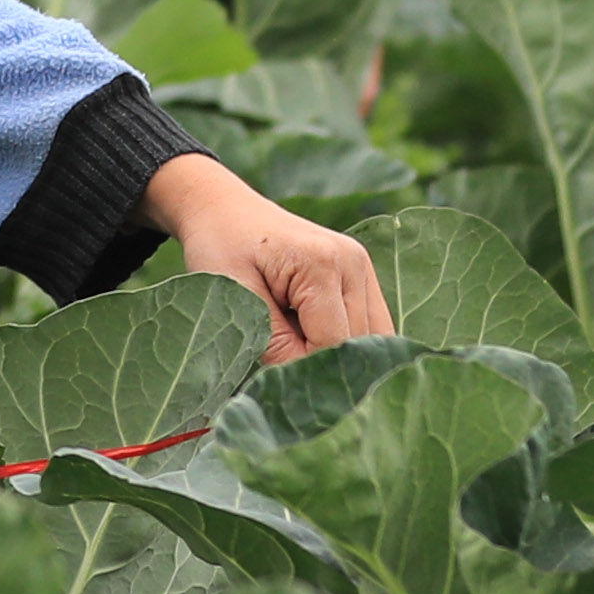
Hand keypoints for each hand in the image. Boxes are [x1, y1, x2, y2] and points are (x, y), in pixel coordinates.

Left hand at [146, 153, 393, 358]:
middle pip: (359, 344)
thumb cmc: (220, 250)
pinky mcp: (362, 274)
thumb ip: (275, 345)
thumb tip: (309, 383)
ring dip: (338, 353)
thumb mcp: (236, 299)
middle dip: (322, 362)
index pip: (333, 344)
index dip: (303, 367)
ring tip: (295, 338)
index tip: (269, 367)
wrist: (225, 211)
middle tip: (278, 354)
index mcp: (321, 263)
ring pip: (373, 339)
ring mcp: (362, 266)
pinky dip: (346, 341)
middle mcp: (353, 262)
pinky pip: (371, 326)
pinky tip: (312, 332)